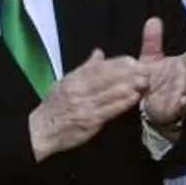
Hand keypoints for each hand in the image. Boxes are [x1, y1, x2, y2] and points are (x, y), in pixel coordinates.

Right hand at [29, 50, 147, 160]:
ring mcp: (83, 105)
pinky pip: (109, 109)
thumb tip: (99, 52)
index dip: (117, 63)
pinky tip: (134, 97)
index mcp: (72, 80)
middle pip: (106, 77)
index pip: (98, 68)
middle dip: (128, 72)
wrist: (40, 131)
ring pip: (110, 92)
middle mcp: (77, 90)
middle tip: (145, 69)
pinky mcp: (89, 120)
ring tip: (144, 81)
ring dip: (129, 86)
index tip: (133, 60)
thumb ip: (85, 68)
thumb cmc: (54, 107)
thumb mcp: (65, 83)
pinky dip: (123, 102)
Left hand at [137, 17, 185, 126]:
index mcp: (182, 64)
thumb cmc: (154, 78)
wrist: (148, 103)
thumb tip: (153, 19)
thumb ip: (152, 40)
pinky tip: (183, 100)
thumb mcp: (150, 57)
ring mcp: (184, 92)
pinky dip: (185, 104)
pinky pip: (183, 106)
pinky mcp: (177, 107)